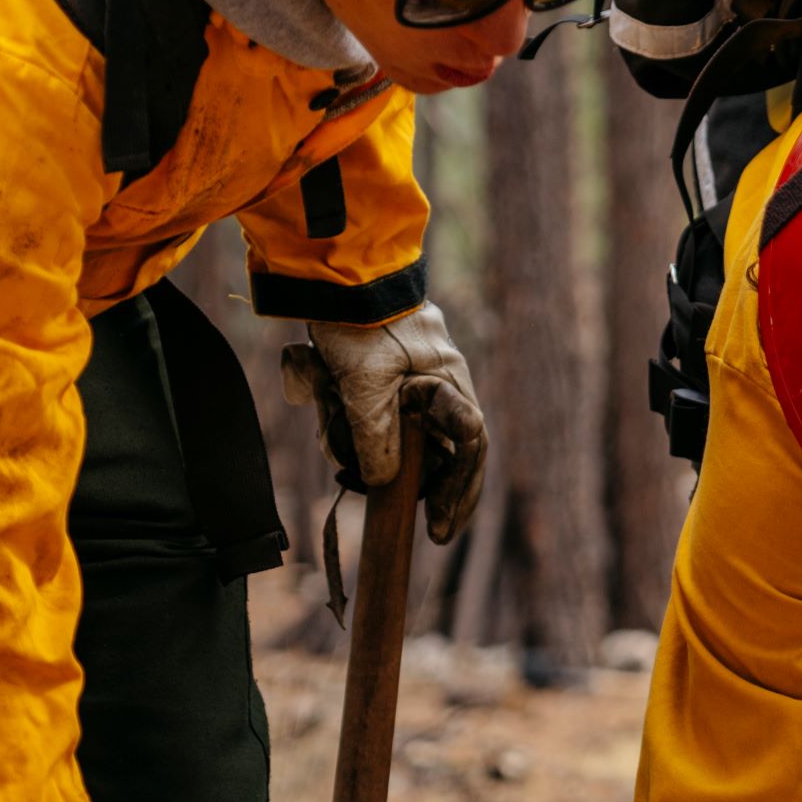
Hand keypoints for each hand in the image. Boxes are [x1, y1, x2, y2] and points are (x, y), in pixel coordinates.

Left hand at [303, 303, 487, 544]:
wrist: (332, 273)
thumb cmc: (356, 323)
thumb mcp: (363, 387)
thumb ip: (376, 439)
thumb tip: (387, 483)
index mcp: (448, 383)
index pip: (469, 448)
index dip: (460, 492)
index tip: (439, 528)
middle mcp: (441, 384)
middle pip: (448, 452)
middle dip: (435, 490)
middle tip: (428, 527)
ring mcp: (415, 381)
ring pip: (413, 439)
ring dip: (386, 458)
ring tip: (352, 465)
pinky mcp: (387, 378)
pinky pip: (384, 419)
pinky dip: (364, 435)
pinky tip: (337, 429)